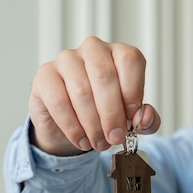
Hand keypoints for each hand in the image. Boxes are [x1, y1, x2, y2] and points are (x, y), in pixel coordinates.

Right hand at [29, 36, 160, 155]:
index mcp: (120, 53)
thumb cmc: (107, 112)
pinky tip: (82, 140)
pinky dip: (72, 126)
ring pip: (81, 90)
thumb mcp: (133, 119)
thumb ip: (147, 119)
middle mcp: (94, 49)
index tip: (132, 118)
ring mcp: (67, 59)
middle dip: (112, 113)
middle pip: (105, 76)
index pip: (130, 61)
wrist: (73, 124)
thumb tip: (145, 117)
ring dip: (93, 123)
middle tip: (115, 137)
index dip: (133, 91)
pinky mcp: (45, 75)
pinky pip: (59, 100)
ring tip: (99, 143)